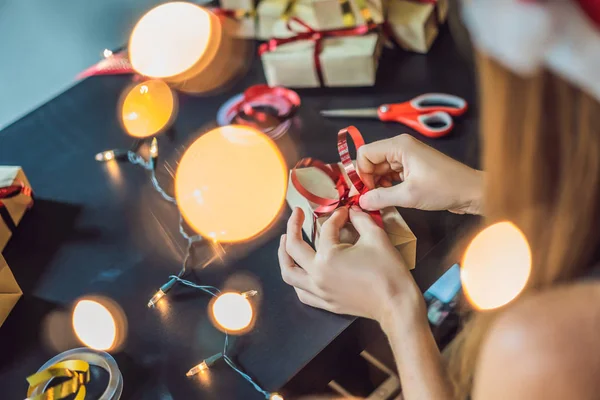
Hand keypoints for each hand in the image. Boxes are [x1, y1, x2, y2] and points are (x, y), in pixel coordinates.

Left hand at [278, 207, 423, 323]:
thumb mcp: (376, 237)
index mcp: (328, 256)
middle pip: (294, 248)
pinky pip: (301, 292)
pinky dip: (296, 280)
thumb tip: (352, 211)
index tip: (344, 212)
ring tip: (285, 242)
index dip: (336, 216)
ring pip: (289, 273)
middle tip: (297, 215)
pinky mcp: (325, 303)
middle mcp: (317, 274)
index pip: (326, 229)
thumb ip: (360, 219)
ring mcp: (319, 291)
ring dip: (283, 256)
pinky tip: (299, 271)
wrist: (396, 303)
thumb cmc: (388, 271)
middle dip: (294, 227)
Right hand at [357, 134, 482, 214]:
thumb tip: (361, 201)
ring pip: (380, 168)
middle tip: (370, 199)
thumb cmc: (446, 188)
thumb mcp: (409, 195)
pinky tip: (390, 197)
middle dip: (368, 179)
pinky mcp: (412, 167)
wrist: (472, 192)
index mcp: (399, 146)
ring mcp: (407, 156)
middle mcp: (401, 147)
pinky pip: (390, 173)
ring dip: (377, 184)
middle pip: (371, 160)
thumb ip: (381, 197)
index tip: (365, 191)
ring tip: (381, 200)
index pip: (365, 153)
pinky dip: (387, 185)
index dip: (361, 172)